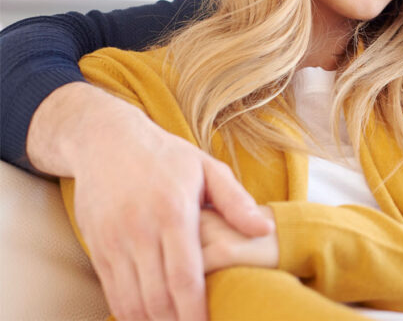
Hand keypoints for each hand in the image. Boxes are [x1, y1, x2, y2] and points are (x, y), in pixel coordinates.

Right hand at [27, 83, 273, 320]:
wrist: (106, 141)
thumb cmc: (166, 156)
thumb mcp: (207, 168)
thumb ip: (236, 202)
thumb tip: (265, 230)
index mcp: (174, 212)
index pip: (184, 277)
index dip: (195, 311)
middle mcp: (140, 231)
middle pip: (157, 297)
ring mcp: (114, 242)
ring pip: (131, 300)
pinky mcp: (96, 247)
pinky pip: (112, 292)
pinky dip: (128, 312)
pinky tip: (147, 318)